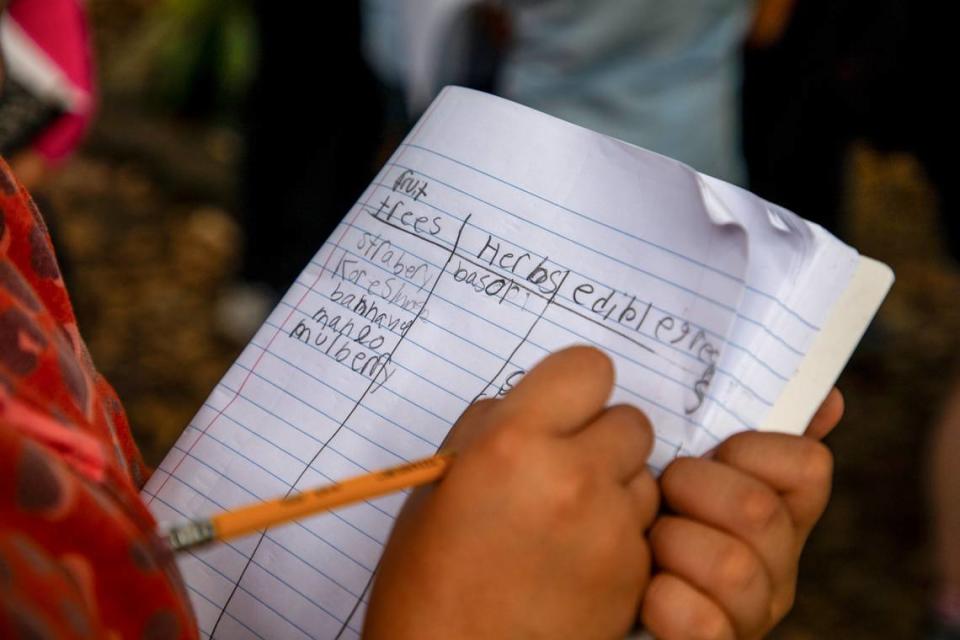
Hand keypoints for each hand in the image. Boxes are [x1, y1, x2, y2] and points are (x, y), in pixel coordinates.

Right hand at [365, 346, 658, 638]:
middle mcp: (572, 477)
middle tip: (564, 469)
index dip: (576, 387)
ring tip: (566, 524)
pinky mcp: (633, 575)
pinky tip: (575, 563)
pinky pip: (643, 530)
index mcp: (513, 443)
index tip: (562, 408)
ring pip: (643, 476)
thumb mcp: (440, 481)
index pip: (589, 368)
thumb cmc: (428, 578)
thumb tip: (532, 406)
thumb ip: (491, 427)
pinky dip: (618, 537)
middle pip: (630, 421)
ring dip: (615, 488)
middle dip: (601, 439)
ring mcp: (610, 530)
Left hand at [641, 389, 843, 638]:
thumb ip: (735, 429)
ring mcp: (749, 613)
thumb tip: (827, 396)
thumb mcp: (686, 472)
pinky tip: (644, 592)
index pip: (807, 464)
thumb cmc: (641, 520)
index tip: (717, 450)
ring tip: (647, 542)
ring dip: (673, 544)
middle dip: (694, 488)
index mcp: (778, 512)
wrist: (599, 596)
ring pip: (734, 568)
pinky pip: (702, 623)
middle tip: (662, 489)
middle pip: (760, 509)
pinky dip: (663, 601)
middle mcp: (776, 565)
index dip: (755, 448)